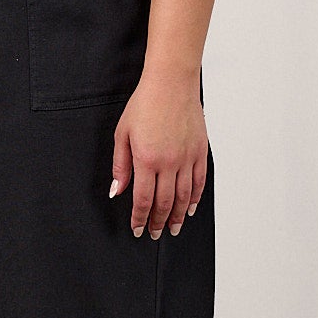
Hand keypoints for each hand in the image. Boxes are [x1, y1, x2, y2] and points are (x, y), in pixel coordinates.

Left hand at [110, 70, 207, 238]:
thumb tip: (117, 191)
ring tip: (173, 228)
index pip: (144, 200)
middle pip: (165, 203)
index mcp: (146, 159)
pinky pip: (199, 181)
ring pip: (184, 197)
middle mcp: (169, 162)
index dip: (140, 218)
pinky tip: (190, 208)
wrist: (171, 83)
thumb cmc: (144, 104)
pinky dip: (195, 198)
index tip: (138, 229)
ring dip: (178, 216)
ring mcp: (187, 158)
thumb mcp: (122, 134)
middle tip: (156, 234)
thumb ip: (121, 166)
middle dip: (159, 222)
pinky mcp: (200, 151)